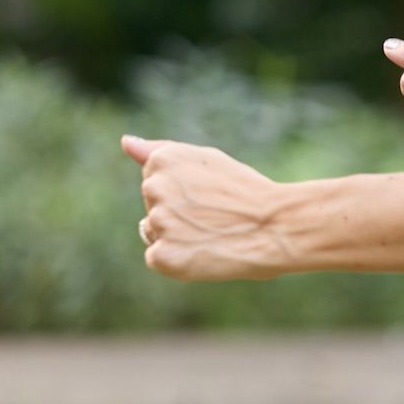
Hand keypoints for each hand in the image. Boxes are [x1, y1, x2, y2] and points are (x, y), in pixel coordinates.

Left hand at [123, 135, 295, 280]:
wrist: (277, 227)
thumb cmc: (245, 192)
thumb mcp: (205, 160)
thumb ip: (159, 152)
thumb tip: (125, 141)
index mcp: (163, 160)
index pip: (153, 181)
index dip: (183, 192)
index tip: (207, 194)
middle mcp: (154, 188)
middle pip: (151, 208)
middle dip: (175, 214)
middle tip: (212, 216)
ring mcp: (158, 222)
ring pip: (152, 232)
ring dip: (175, 237)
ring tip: (209, 234)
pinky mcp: (162, 255)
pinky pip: (156, 258)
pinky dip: (176, 261)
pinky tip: (202, 253)